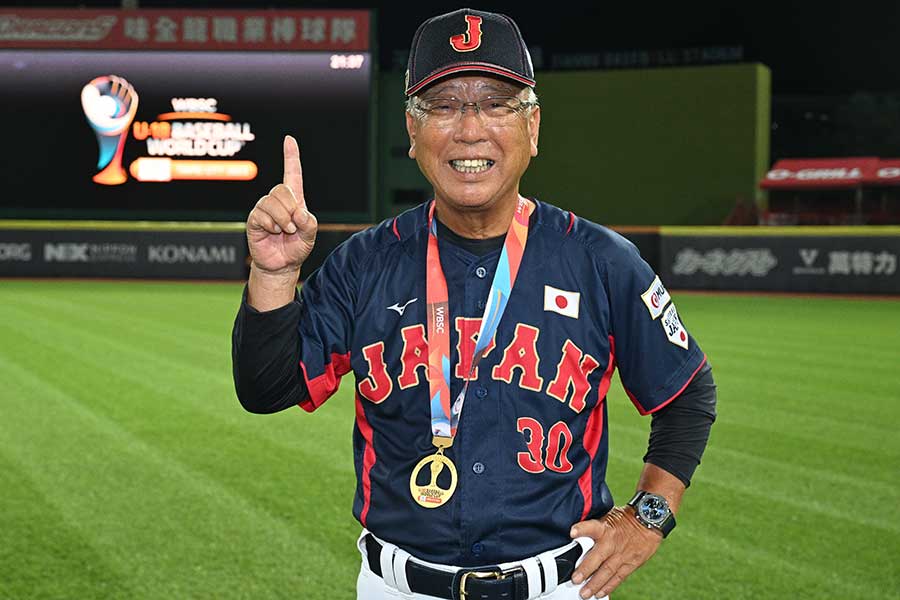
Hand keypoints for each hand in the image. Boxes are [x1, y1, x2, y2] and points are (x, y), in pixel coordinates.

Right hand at [246, 135, 317, 274]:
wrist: (282, 265)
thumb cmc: (296, 247)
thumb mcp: (310, 235)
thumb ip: (309, 223)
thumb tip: (298, 213)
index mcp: (294, 200)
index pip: (292, 173)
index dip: (291, 156)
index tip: (289, 139)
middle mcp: (277, 200)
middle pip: (281, 189)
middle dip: (291, 208)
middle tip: (293, 226)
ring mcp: (264, 209)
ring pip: (271, 202)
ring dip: (282, 220)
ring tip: (284, 231)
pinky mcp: (254, 219)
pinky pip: (262, 214)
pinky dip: (272, 225)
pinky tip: (273, 232)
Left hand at [569, 506, 662, 597]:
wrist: (650, 520)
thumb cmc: (625, 518)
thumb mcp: (608, 515)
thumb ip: (594, 526)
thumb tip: (574, 531)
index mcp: (605, 527)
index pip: (592, 526)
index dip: (582, 529)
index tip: (572, 532)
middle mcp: (613, 542)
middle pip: (598, 556)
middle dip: (586, 569)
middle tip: (575, 579)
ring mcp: (622, 554)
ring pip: (608, 571)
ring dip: (595, 583)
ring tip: (585, 593)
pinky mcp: (631, 563)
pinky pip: (619, 577)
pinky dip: (609, 586)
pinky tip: (599, 593)